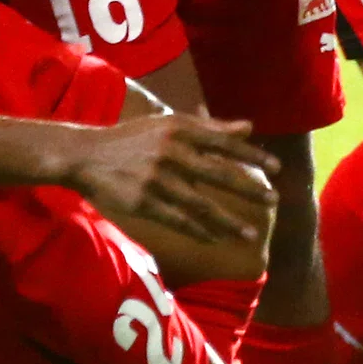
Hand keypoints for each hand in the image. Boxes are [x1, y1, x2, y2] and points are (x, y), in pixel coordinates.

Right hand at [66, 114, 277, 245]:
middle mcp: (170, 152)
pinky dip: (200, 231)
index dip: (251, 156)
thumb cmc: (132, 138)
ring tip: (250, 234)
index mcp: (178, 129)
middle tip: (272, 200)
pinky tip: (215, 239)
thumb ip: (209, 127)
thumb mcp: (168, 124)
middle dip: (248, 189)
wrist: (86, 155)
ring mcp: (157, 179)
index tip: (276, 168)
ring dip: (228, 222)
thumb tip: (249, 128)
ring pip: (201, 204)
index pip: (223, 142)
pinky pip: (178, 221)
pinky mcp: (144, 203)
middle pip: (218, 174)